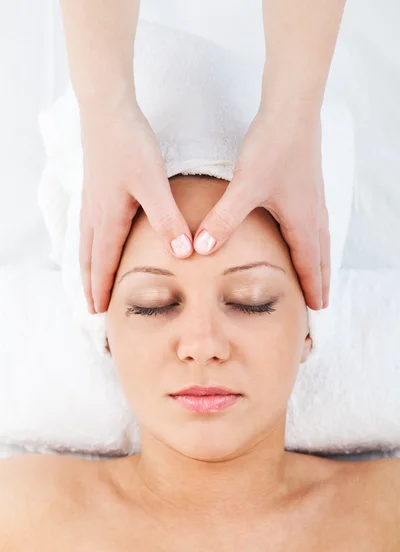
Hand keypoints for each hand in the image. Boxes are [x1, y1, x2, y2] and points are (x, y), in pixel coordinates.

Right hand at [79, 95, 193, 313]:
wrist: (107, 111)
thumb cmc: (130, 146)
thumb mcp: (153, 184)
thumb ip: (168, 220)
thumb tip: (183, 254)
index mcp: (108, 219)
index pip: (103, 264)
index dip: (103, 289)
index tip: (102, 312)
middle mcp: (95, 214)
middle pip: (89, 259)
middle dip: (91, 285)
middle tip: (93, 308)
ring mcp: (92, 201)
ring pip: (86, 244)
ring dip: (88, 268)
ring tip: (90, 283)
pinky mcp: (95, 188)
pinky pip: (88, 228)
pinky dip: (90, 247)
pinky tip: (98, 242)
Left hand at [192, 108, 329, 310]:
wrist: (292, 111)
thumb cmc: (273, 148)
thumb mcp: (245, 187)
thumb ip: (223, 220)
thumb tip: (200, 249)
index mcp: (302, 221)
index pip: (309, 264)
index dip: (311, 288)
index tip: (315, 310)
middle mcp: (313, 214)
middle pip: (320, 257)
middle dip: (320, 281)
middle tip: (321, 305)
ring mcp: (314, 199)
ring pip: (321, 240)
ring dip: (320, 262)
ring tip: (319, 276)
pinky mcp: (308, 186)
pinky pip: (316, 224)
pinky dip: (315, 241)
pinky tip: (306, 237)